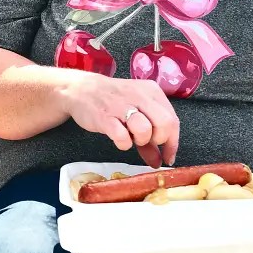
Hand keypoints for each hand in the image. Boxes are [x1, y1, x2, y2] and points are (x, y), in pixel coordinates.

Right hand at [59, 73, 178, 166]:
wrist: (80, 90)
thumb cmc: (112, 101)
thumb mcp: (135, 111)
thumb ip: (150, 135)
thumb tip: (160, 162)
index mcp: (151, 92)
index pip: (173, 119)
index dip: (172, 143)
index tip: (167, 157)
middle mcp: (139, 96)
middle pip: (165, 123)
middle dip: (159, 140)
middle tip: (147, 143)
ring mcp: (122, 106)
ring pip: (145, 129)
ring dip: (141, 140)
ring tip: (132, 138)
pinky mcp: (105, 117)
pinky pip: (122, 136)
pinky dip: (124, 144)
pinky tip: (119, 140)